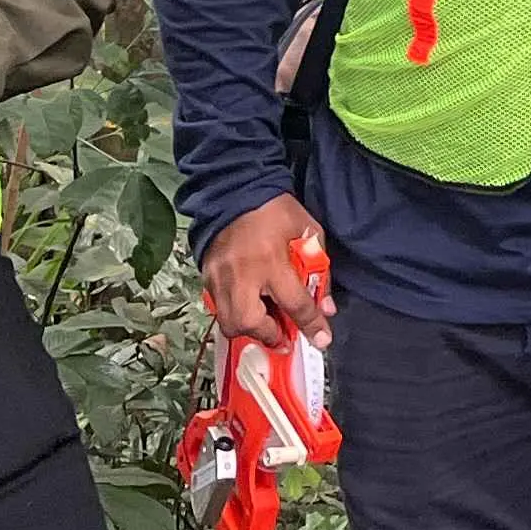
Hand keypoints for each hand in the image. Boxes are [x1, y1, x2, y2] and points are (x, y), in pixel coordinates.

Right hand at [201, 192, 332, 349]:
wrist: (235, 189)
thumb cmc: (276, 210)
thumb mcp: (308, 233)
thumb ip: (319, 272)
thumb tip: (325, 308)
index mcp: (271, 260)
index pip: (294, 304)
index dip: (311, 325)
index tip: (321, 340)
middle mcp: (242, 273)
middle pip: (249, 322)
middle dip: (269, 335)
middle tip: (284, 334)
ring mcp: (219, 277)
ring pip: (228, 322)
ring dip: (250, 330)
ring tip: (266, 323)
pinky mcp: (206, 276)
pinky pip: (218, 308)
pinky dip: (234, 314)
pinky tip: (249, 305)